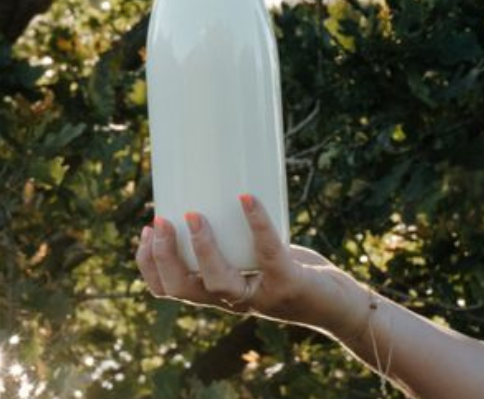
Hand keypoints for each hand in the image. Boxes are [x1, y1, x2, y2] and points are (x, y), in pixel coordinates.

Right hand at [135, 194, 361, 331]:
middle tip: (159, 222)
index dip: (148, 265)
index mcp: (218, 292)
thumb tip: (219, 178)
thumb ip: (237, 233)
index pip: (168, 290)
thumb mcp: (257, 255)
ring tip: (194, 215)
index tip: (143, 232)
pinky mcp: (288, 283)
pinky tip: (248, 199)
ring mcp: (260, 295)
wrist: (340, 305)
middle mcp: (233, 300)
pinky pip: (268, 253)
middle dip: (164, 257)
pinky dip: (257, 223)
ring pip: (217, 282)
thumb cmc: (295, 272)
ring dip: (201, 248)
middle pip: (182, 289)